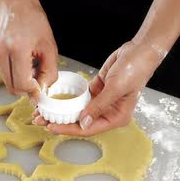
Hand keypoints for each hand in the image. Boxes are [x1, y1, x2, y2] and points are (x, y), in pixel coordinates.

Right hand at [0, 0, 57, 102]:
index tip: (41, 88)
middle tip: (36, 76)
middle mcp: (1, 52)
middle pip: (12, 87)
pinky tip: (18, 56)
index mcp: (18, 49)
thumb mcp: (49, 45)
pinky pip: (2, 71)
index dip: (33, 90)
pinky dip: (12, 70)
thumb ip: (49, 71)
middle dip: (26, 87)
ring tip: (29, 64)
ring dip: (19, 79)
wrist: (13, 2)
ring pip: (7, 81)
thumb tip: (43, 90)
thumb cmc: (33, 20)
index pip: (22, 84)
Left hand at [33, 40, 166, 135]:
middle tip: (40, 121)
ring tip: (42, 112)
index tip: (52, 127)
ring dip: (61, 112)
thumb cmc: (134, 70)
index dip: (69, 129)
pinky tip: (54, 101)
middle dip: (60, 122)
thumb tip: (83, 122)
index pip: (88, 128)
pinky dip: (66, 100)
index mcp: (116, 117)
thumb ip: (98, 106)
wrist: (139, 51)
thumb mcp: (115, 88)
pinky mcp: (96, 91)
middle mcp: (108, 112)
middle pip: (80, 122)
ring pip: (77, 111)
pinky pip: (78, 98)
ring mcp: (101, 102)